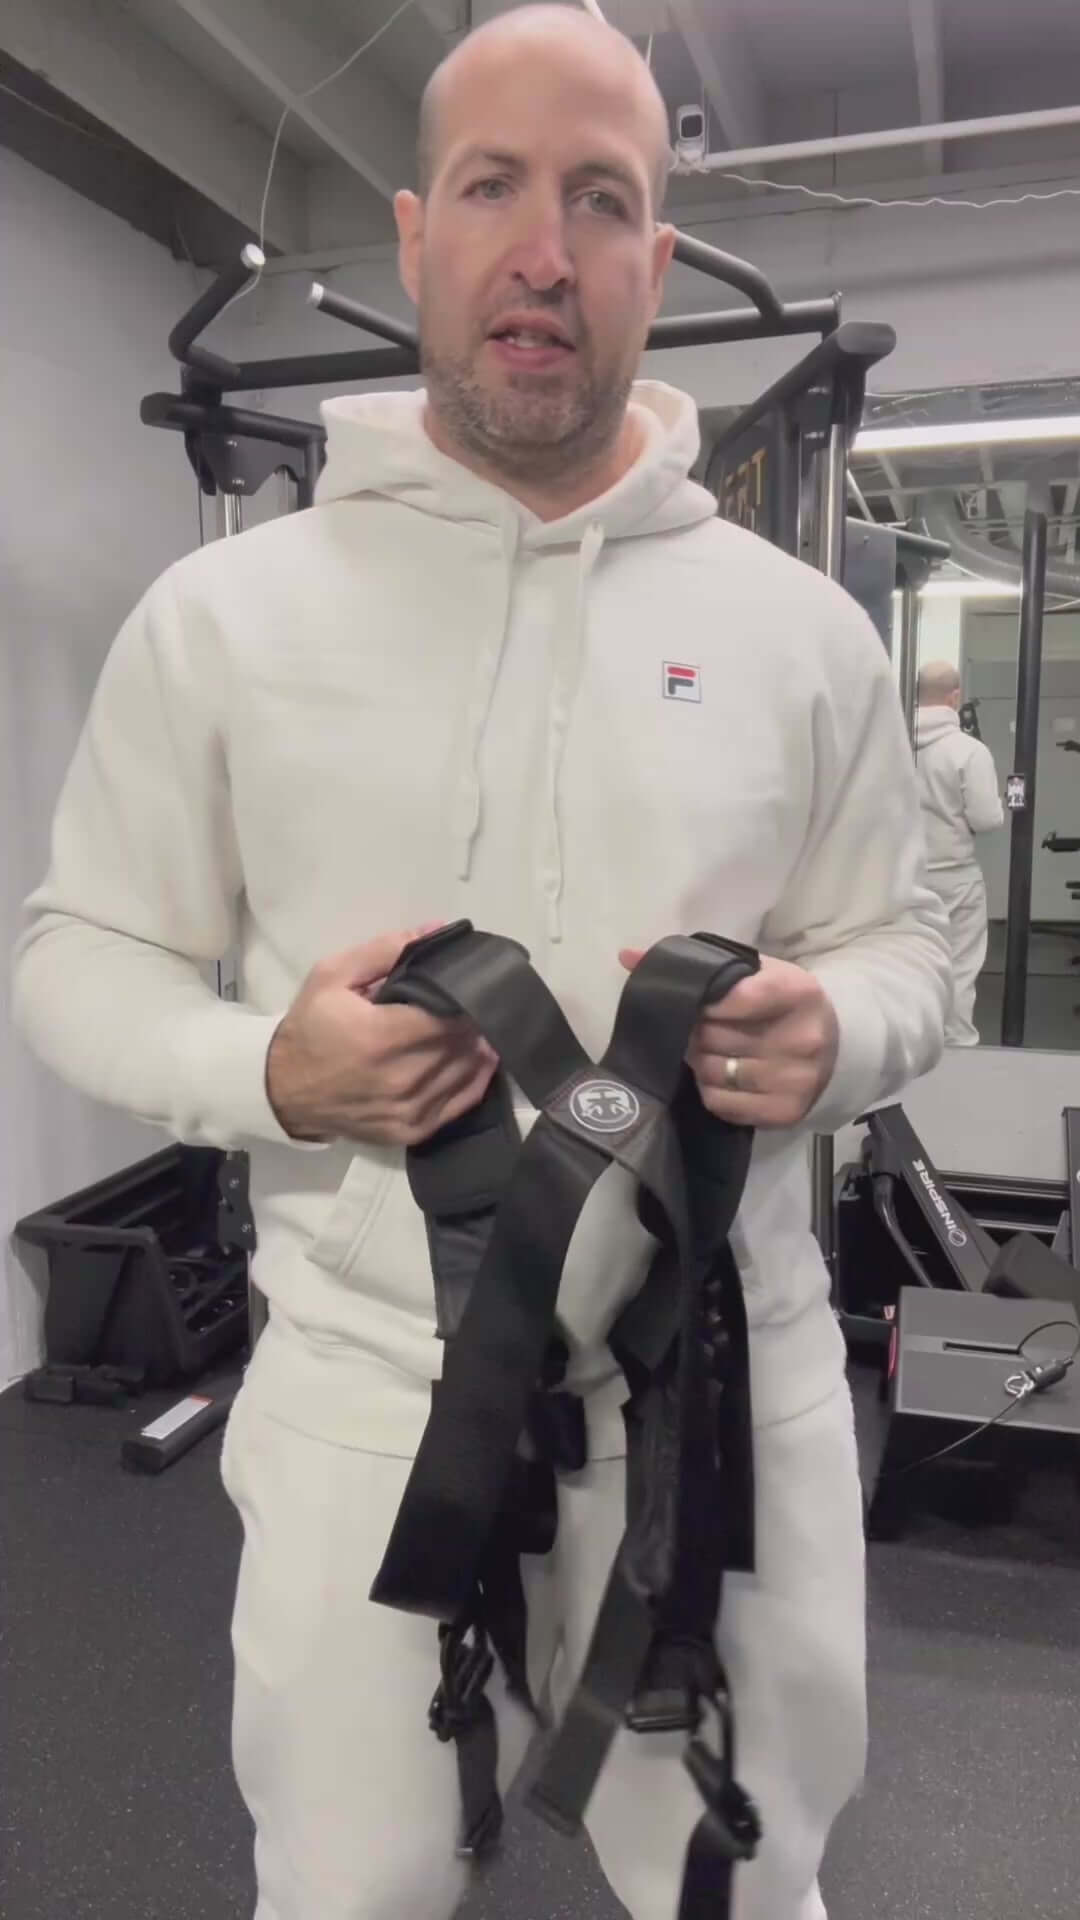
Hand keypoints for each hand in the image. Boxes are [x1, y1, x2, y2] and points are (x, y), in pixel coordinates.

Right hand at [267, 928, 497, 1145]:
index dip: (465, 1000)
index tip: (467, 987)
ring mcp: (408, 1110)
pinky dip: (473, 1079)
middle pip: (463, 1044)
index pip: (450, 1017)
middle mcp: (400, 1078)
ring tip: (474, 1029)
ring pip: (467, 1072)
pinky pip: (461, 1103)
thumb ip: (385, 950)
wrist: (283, 1089)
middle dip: (472, 1022)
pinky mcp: (411, 1130)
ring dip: (476, 1048)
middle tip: (471, 1005)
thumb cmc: (311, 1026)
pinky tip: (475, 1059)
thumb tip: (436, 930)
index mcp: (382, 1037)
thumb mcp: (333, 975)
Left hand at [619, 949, 838, 1128]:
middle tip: (694, 1028)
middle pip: (714, 1035)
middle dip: (693, 1030)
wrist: (835, 1047)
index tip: (694, 1001)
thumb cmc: (782, 1003)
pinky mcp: (786, 1111)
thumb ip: (700, 965)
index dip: (702, 1001)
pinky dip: (709, 1089)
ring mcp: (795, 1078)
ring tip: (705, 1050)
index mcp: (797, 992)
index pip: (734, 997)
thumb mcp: (755, 973)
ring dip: (697, 1060)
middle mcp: (801, 1038)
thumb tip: (627, 956)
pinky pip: (720, 1102)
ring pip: (712, 1070)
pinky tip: (718, 1076)